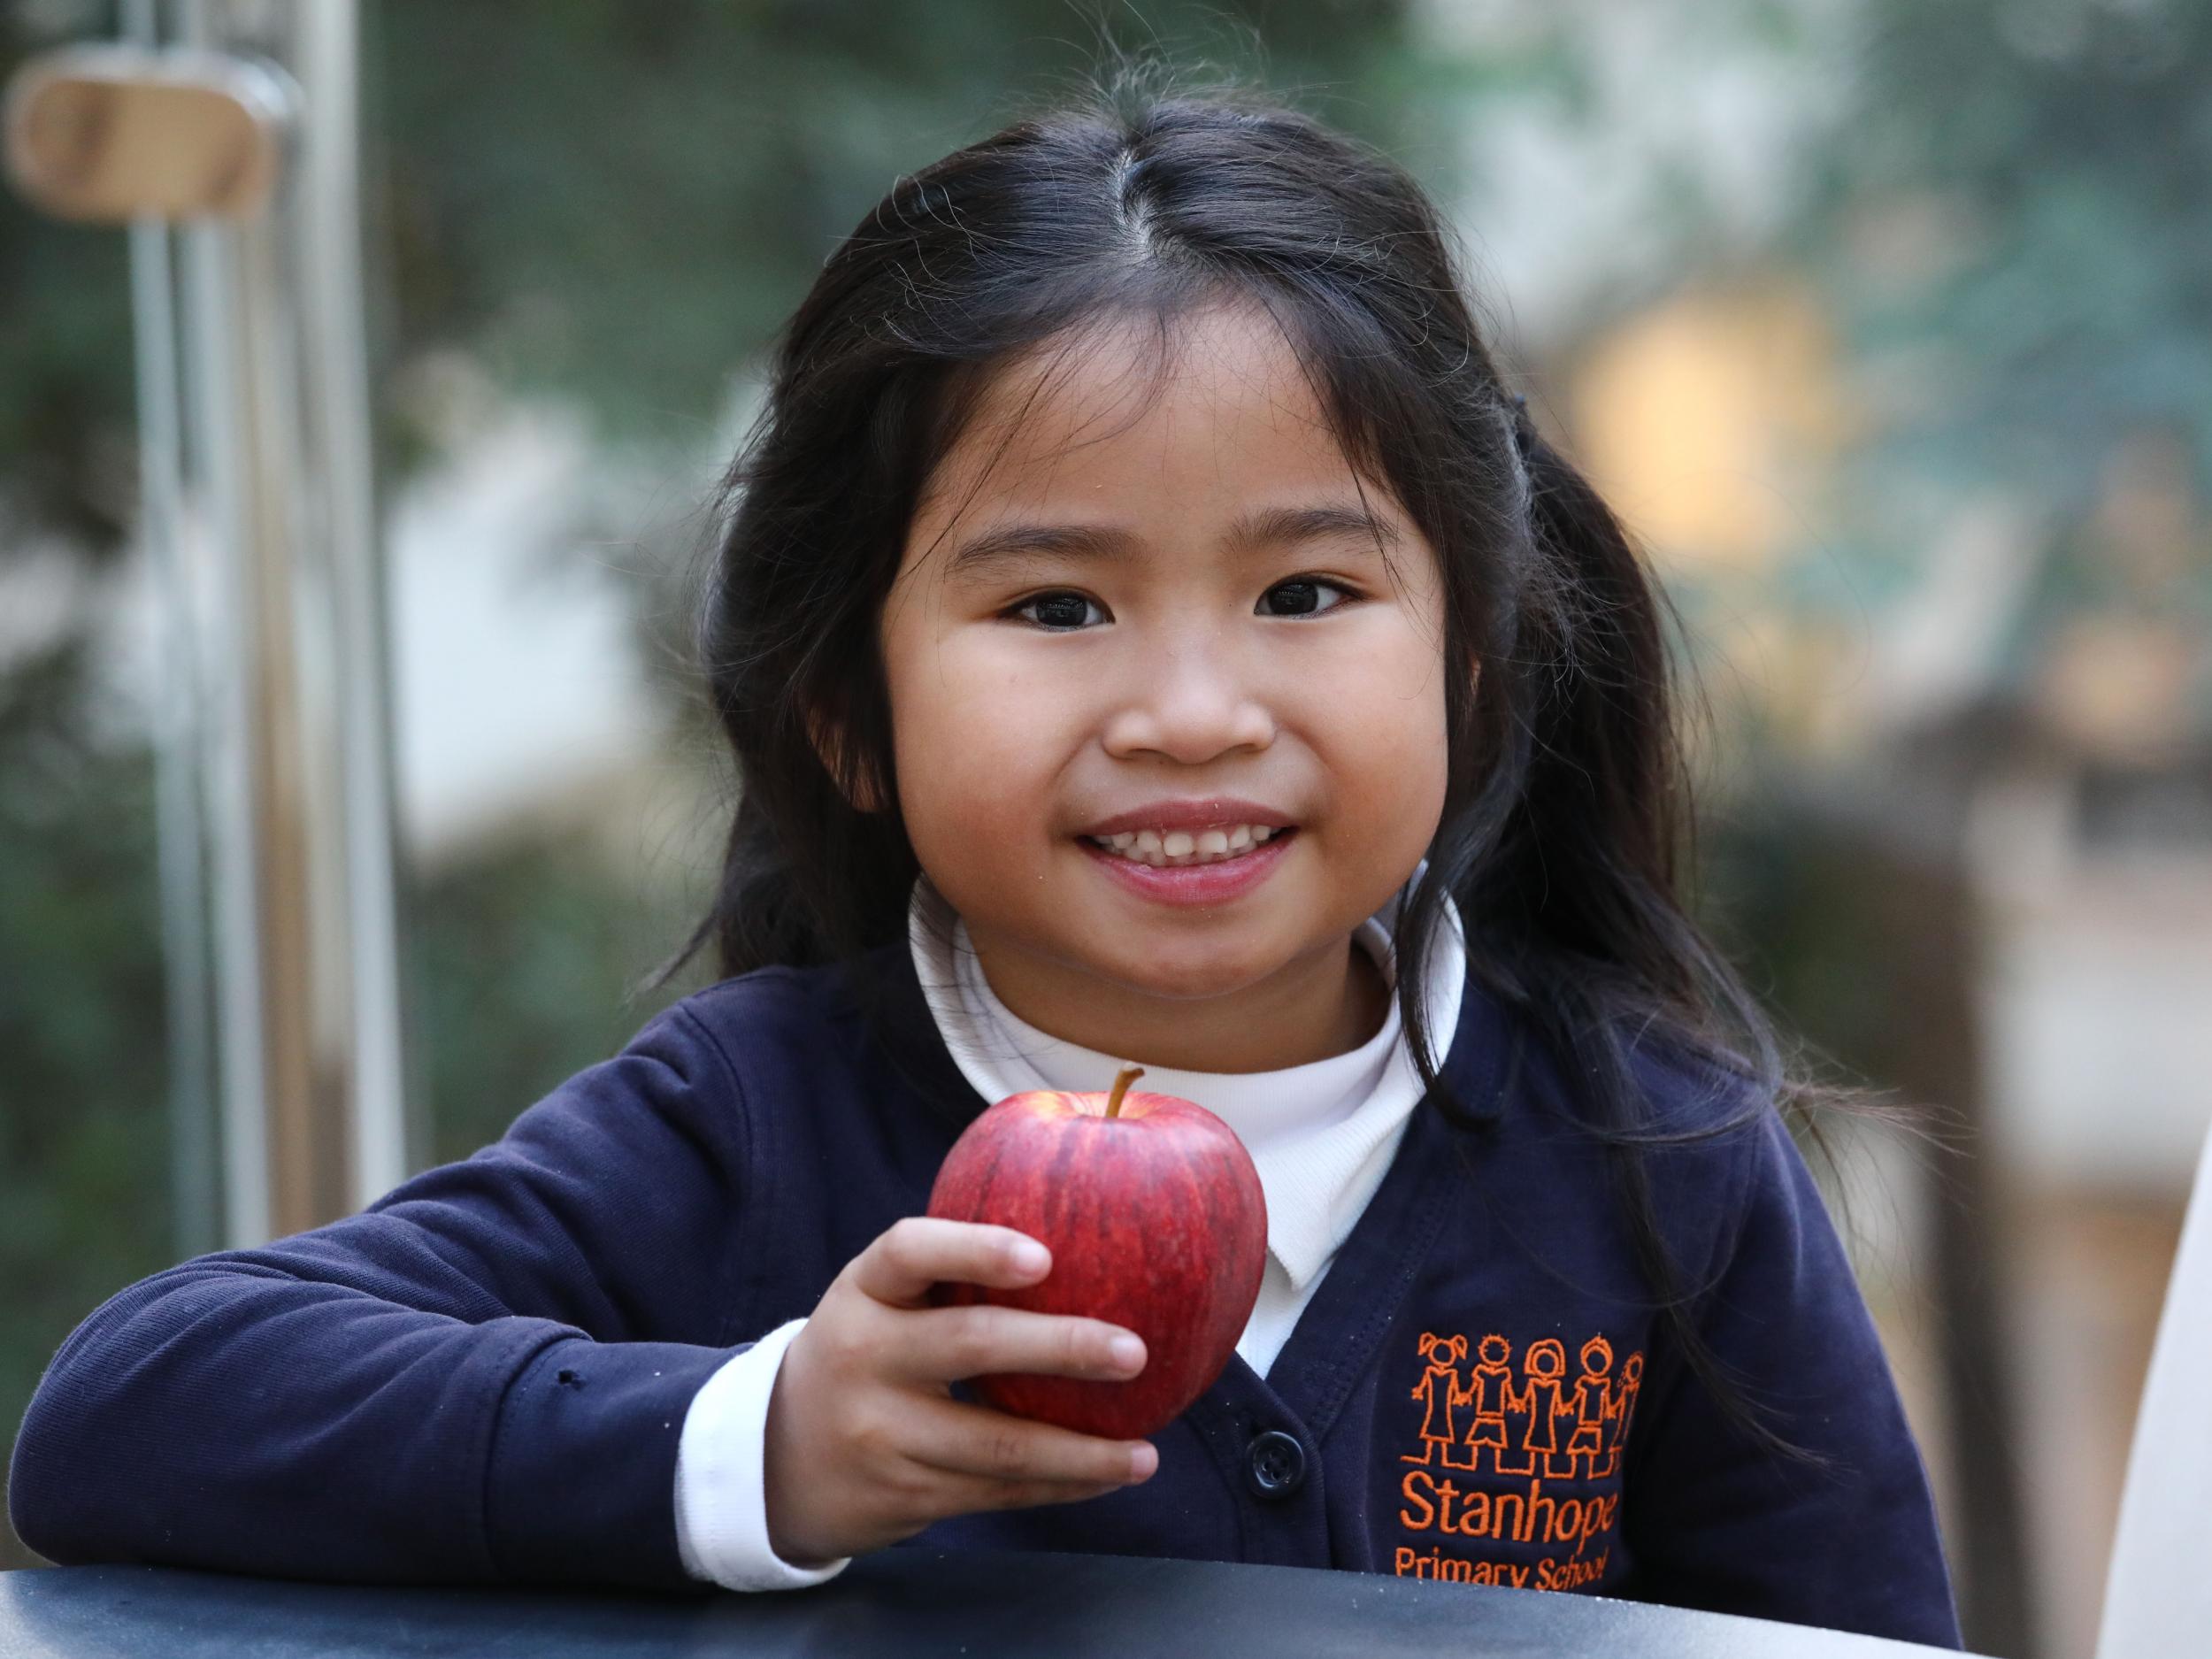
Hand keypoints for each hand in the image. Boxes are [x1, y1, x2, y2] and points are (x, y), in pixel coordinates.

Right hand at [762, 1216, 1158, 1564]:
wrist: (780, 1460)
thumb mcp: (881, 1301)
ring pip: (997, 1443)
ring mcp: (881, 1432)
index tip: (1045, 1256)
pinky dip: (1061, 1486)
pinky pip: (997, 1491)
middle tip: (1135, 1351)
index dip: (976, 1249)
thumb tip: (1084, 1232)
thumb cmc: (869, 1352)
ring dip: (1083, 1451)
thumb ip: (950, 1270)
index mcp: (863, 1291)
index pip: (909, 1251)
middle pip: (971, 1345)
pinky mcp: (904, 1494)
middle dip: (1063, 1347)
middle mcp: (864, 1355)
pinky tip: (1108, 1476)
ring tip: (1145, 1451)